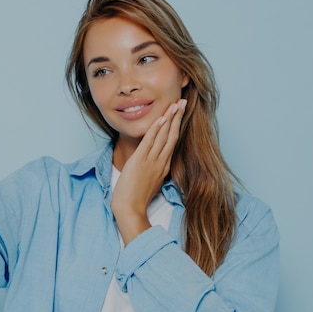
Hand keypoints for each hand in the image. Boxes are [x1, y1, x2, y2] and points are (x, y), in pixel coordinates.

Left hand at [111, 98, 186, 243]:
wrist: (130, 210)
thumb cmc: (135, 199)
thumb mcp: (148, 182)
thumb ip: (152, 170)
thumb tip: (151, 164)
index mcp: (163, 167)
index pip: (172, 142)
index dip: (176, 126)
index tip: (179, 113)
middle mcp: (161, 162)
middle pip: (172, 135)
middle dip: (177, 117)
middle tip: (182, 102)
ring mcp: (152, 162)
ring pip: (163, 136)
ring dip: (169, 118)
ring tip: (175, 104)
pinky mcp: (140, 162)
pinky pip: (150, 142)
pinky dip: (156, 129)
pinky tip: (161, 119)